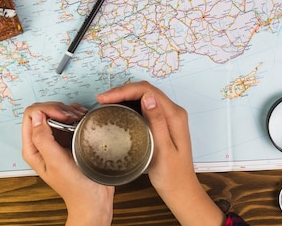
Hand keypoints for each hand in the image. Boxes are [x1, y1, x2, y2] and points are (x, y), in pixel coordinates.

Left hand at [22, 102, 114, 225]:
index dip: (47, 110)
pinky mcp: (68, 139)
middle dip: (58, 109)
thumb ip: (43, 139)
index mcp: (32, 148)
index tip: (64, 117)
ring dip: (67, 110)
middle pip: (42, 111)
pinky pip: (67, 118)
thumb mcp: (56, 162)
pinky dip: (75, 114)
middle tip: (73, 117)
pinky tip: (83, 118)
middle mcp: (41, 142)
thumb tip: (37, 116)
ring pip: (54, 112)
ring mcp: (55, 140)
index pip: (31, 116)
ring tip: (80, 117)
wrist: (93, 198)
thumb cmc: (75, 186)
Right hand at [98, 81, 223, 225]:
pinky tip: (118, 109)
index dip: (124, 91)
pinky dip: (130, 104)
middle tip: (101, 99)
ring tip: (105, 102)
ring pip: (144, 97)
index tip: (105, 98)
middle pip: (146, 91)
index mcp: (174, 115)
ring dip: (125, 96)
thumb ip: (157, 122)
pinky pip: (145, 106)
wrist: (180, 189)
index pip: (148, 91)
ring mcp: (168, 116)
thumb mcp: (163, 150)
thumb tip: (148, 97)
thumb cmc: (172, 174)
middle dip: (122, 91)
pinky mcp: (163, 122)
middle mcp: (173, 112)